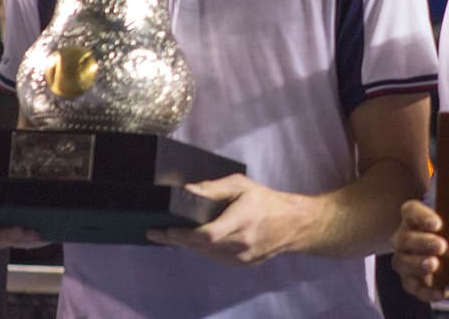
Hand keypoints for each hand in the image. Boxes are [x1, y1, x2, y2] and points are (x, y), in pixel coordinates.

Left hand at [145, 174, 309, 264]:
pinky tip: (191, 241)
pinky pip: (215, 258)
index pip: (207, 235)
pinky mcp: (242, 263)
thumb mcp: (240, 185)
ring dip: (187, 245)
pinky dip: (202, 249)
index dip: (184, 235)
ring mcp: (242, 257)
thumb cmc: (265, 200)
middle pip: (201, 247)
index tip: (165, 229)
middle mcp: (242, 242)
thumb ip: (213, 189)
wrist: (292, 224)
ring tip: (168, 235)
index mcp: (242, 220)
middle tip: (155, 232)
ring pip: (206, 254)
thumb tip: (187, 191)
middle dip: (176, 239)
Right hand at [389, 200, 448, 302]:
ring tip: (434, 265)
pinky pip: (413, 287)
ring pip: (402, 262)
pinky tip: (440, 291)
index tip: (437, 224)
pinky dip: (427, 291)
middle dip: (422, 243)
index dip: (421, 216)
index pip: (411, 211)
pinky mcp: (409, 281)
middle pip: (405, 238)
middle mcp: (404, 238)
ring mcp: (403, 260)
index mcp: (413, 218)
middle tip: (441, 246)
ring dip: (418, 264)